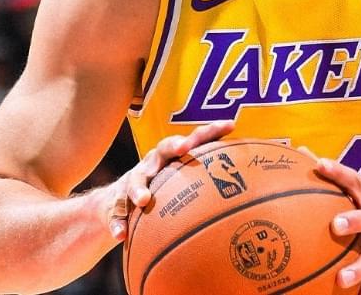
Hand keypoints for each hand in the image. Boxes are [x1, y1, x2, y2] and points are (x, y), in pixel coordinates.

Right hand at [104, 120, 234, 240]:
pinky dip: (118, 223)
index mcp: (172, 158)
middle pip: (162, 149)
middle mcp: (153, 163)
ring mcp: (132, 180)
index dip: (211, 131)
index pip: (195, 139)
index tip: (230, 125)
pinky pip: (116, 212)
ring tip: (143, 200)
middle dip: (173, 146)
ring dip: (138, 189)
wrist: (112, 204)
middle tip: (183, 148)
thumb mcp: (178, 186)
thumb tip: (248, 196)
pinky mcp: (115, 202)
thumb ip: (206, 188)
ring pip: (135, 180)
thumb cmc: (158, 192)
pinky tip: (121, 235)